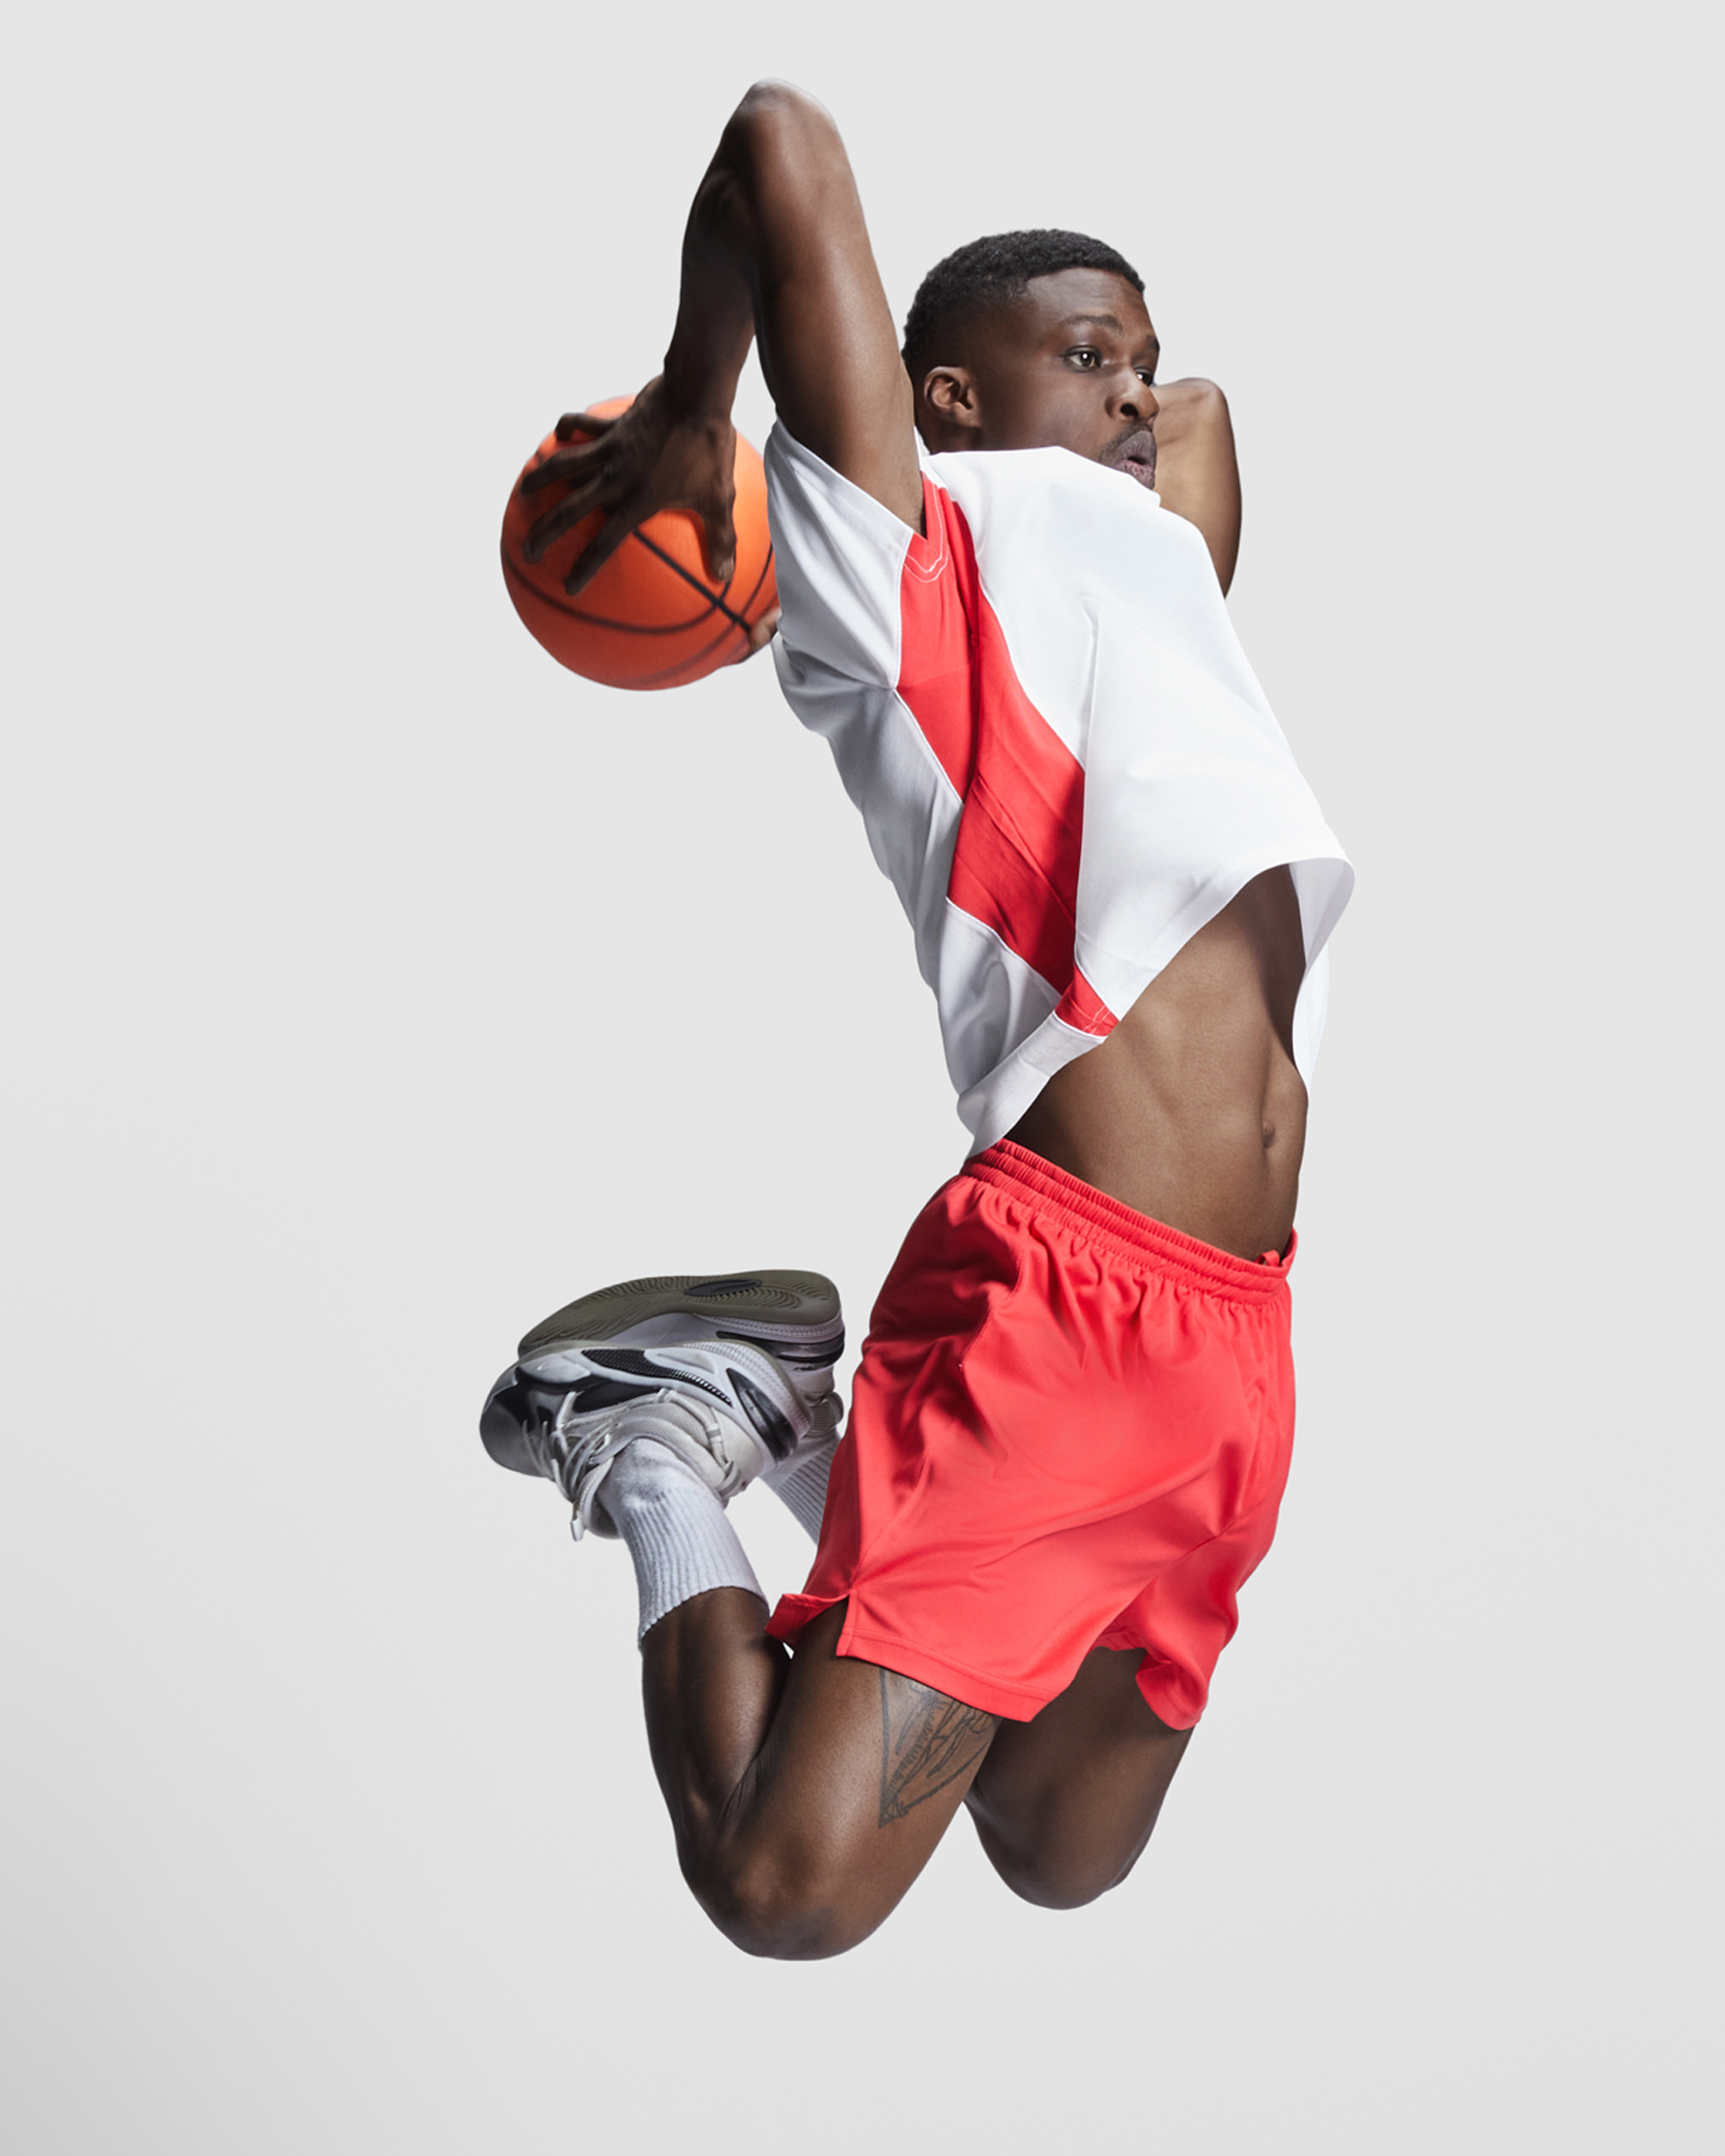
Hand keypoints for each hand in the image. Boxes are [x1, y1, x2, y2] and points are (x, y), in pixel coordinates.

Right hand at [519, 377, 740, 598]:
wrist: (696, 395)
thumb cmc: (709, 449)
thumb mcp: (719, 498)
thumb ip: (721, 538)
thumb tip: (725, 577)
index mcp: (636, 502)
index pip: (603, 544)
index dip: (584, 568)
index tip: (568, 588)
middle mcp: (615, 479)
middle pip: (568, 511)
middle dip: (544, 534)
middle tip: (528, 551)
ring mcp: (609, 449)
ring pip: (562, 465)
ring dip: (540, 478)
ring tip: (524, 491)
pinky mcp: (612, 424)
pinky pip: (582, 425)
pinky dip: (568, 427)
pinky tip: (559, 432)